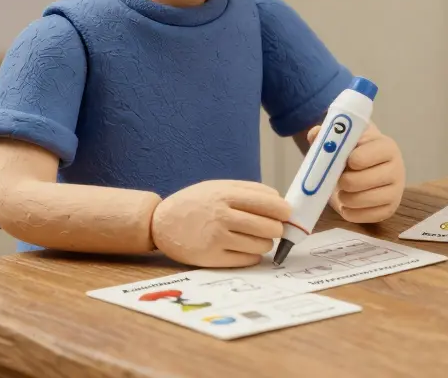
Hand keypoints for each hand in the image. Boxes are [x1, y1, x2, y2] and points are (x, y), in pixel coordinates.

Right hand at [152, 180, 289, 267]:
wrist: (161, 223)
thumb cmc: (196, 202)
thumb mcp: (220, 187)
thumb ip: (250, 191)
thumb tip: (281, 203)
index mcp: (226, 195)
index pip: (270, 204)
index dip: (284, 211)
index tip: (286, 214)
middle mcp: (222, 216)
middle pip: (270, 227)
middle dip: (276, 228)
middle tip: (270, 228)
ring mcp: (216, 238)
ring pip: (262, 245)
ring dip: (265, 243)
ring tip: (255, 237)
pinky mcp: (212, 258)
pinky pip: (248, 260)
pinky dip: (252, 255)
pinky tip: (244, 248)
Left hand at [329, 125, 404, 223]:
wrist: (369, 169)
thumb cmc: (355, 152)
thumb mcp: (345, 140)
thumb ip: (329, 135)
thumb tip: (315, 133)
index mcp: (386, 146)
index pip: (366, 155)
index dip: (350, 160)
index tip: (345, 161)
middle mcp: (397, 168)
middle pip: (362, 180)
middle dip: (344, 181)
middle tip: (338, 180)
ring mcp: (396, 191)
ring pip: (363, 199)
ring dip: (345, 198)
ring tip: (342, 191)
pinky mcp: (390, 209)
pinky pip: (365, 216)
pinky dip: (350, 212)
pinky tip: (347, 204)